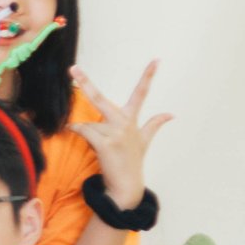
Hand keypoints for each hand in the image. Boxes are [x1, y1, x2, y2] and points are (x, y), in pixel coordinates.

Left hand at [70, 62, 170, 208]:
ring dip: (86, 132)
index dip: (149, 76)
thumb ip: (155, 124)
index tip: (156, 60)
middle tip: (73, 68)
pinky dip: (75, 130)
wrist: (126, 184)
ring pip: (88, 124)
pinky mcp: (105, 144)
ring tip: (98, 146)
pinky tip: (73, 131)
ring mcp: (115, 133)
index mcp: (132, 120)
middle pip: (101, 99)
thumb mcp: (144, 141)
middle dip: (85, 83)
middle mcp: (124, 123)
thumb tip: (171, 114)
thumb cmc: (133, 161)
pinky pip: (83, 131)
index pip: (141, 93)